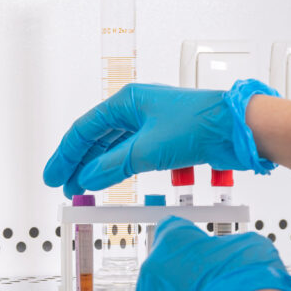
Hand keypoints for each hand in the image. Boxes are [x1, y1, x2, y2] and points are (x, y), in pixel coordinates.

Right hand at [43, 80, 277, 197]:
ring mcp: (149, 123)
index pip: (84, 129)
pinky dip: (116, 168)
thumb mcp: (148, 150)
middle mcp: (135, 109)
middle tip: (64, 186)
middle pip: (95, 138)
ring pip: (112, 147)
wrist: (238, 128)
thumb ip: (113, 166)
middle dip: (77, 163)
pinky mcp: (163, 138)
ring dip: (96, 168)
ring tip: (82, 188)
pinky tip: (108, 180)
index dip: (65, 155)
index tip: (53, 176)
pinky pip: (130, 153)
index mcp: (126, 101)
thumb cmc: (199, 124)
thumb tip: (88, 178)